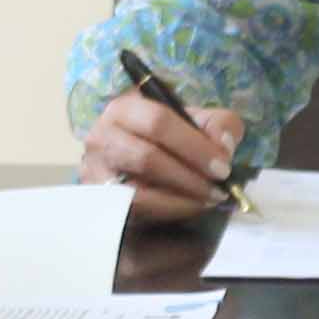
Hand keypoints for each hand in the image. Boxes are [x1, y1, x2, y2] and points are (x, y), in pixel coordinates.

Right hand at [81, 88, 246, 222]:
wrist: (143, 159)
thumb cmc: (172, 137)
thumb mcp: (199, 121)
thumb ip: (220, 124)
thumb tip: (222, 145)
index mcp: (126, 107)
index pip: (159, 122)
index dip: (194, 146)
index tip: (222, 167)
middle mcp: (103, 135)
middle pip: (146, 158)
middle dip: (189, 176)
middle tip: (218, 189)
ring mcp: (96, 169)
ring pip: (138, 190)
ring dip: (179, 199)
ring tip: (207, 201)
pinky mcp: (100, 198)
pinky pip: (134, 210)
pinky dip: (166, 211)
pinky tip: (189, 208)